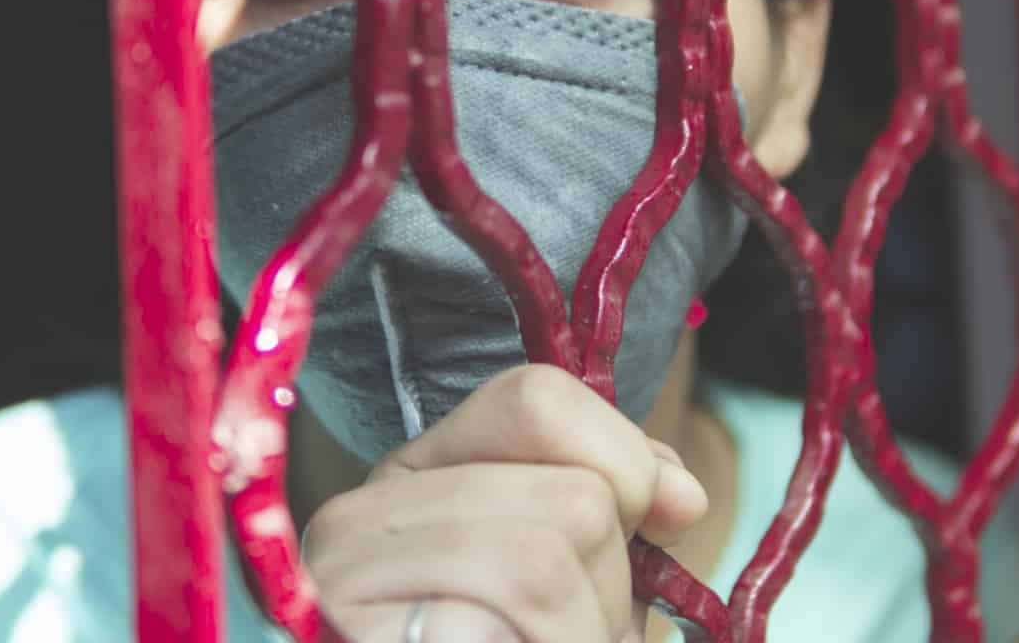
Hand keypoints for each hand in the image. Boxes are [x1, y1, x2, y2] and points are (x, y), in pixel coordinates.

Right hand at [301, 364, 708, 642]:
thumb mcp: (552, 578)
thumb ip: (604, 510)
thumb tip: (678, 494)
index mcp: (412, 481)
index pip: (536, 400)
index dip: (625, 457)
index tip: (664, 516)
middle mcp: (358, 519)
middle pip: (571, 503)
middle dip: (608, 591)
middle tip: (564, 641)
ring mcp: (340, 591)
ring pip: (543, 566)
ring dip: (579, 639)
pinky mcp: (353, 639)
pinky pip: (486, 631)